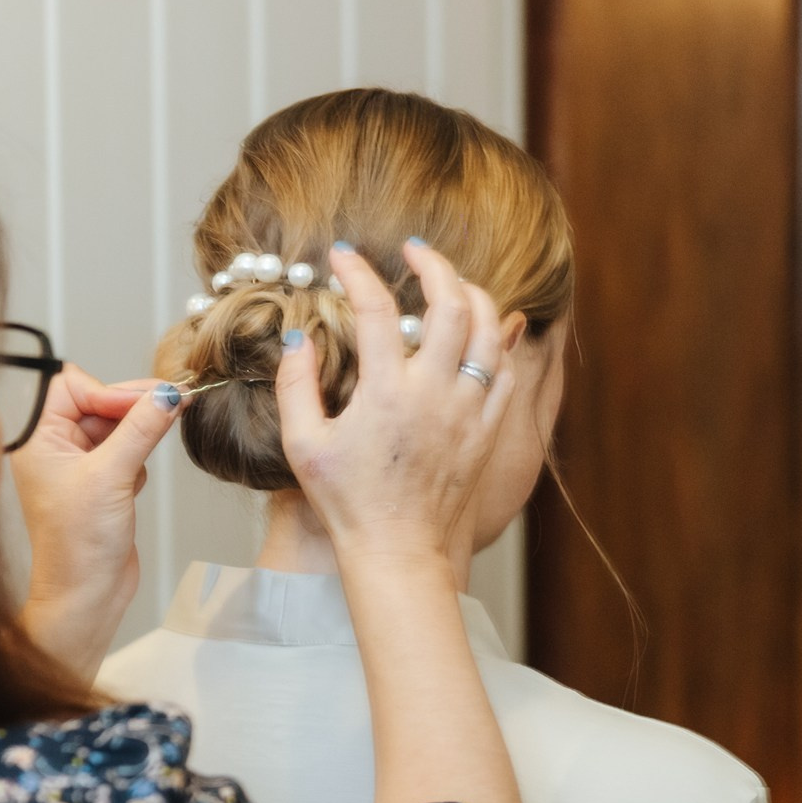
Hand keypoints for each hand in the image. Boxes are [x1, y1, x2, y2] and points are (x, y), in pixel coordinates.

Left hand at [10, 366, 179, 680]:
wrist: (86, 597)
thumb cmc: (78, 547)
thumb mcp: (111, 477)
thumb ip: (141, 429)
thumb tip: (168, 395)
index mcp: (36, 440)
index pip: (71, 386)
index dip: (109, 390)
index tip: (146, 402)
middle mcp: (52, 448)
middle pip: (97, 401)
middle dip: (132, 408)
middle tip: (174, 404)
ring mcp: (76, 465)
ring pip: (115, 425)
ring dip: (137, 436)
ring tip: (143, 461)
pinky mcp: (99, 482)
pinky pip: (125, 450)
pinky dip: (137, 460)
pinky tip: (134, 486)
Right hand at [275, 241, 517, 568]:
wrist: (399, 552)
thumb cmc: (347, 504)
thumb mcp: (303, 446)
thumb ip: (296, 386)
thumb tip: (297, 337)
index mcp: (386, 394)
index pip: (377, 309)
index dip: (358, 272)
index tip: (343, 255)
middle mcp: (436, 394)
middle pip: (452, 303)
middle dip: (434, 264)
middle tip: (413, 251)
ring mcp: (470, 410)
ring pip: (490, 328)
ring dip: (473, 294)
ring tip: (450, 283)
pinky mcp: (489, 429)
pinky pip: (505, 368)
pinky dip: (496, 339)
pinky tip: (479, 331)